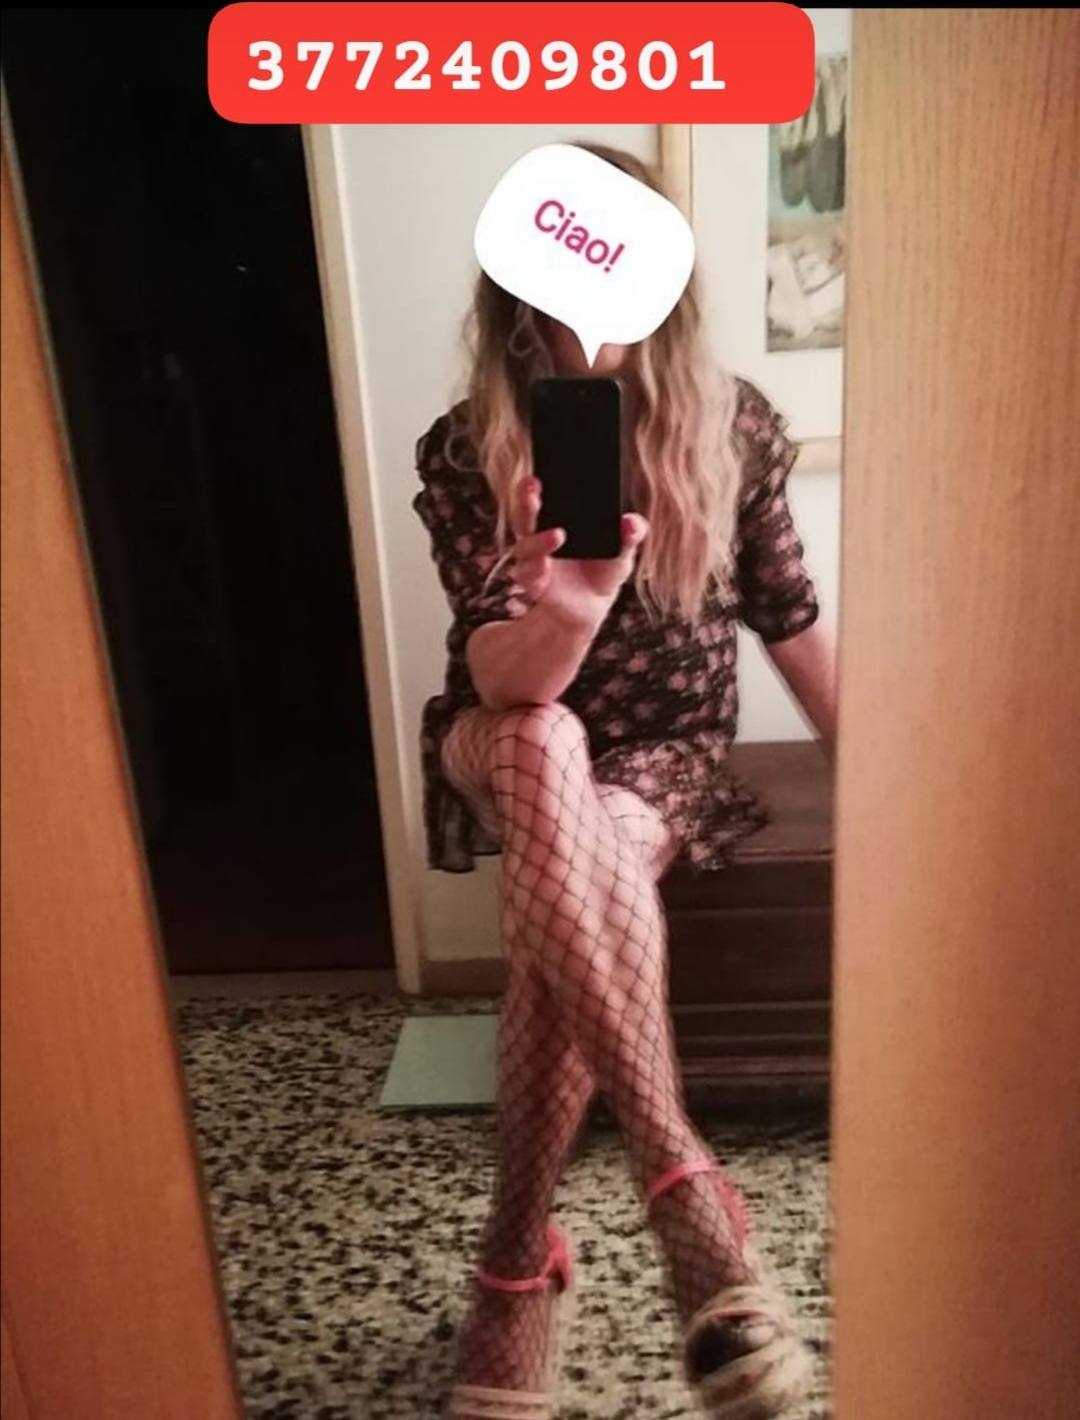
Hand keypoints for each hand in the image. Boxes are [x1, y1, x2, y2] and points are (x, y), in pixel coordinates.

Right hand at [510, 476, 647, 629]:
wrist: (591, 608)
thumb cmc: (603, 571)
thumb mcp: (622, 550)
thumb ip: (630, 534)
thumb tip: (631, 521)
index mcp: (557, 519)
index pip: (542, 495)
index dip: (536, 482)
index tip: (540, 471)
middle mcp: (538, 535)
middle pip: (525, 512)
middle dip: (525, 498)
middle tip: (533, 484)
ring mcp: (533, 559)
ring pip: (526, 544)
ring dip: (539, 539)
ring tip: (559, 535)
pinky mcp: (532, 582)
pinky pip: (529, 574)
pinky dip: (537, 569)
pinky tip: (546, 567)